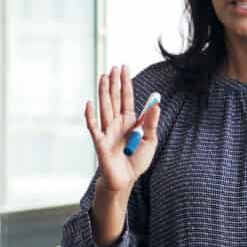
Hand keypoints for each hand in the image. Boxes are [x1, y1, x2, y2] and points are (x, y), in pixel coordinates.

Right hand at [83, 64, 162, 195]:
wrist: (125, 179)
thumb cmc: (136, 161)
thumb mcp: (150, 141)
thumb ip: (151, 123)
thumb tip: (156, 106)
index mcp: (129, 121)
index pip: (127, 98)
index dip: (126, 83)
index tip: (124, 68)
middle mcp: (117, 123)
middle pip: (115, 99)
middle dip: (114, 83)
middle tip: (113, 67)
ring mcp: (107, 131)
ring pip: (105, 107)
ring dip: (104, 92)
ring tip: (103, 76)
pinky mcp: (100, 141)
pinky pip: (94, 126)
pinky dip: (90, 115)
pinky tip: (90, 103)